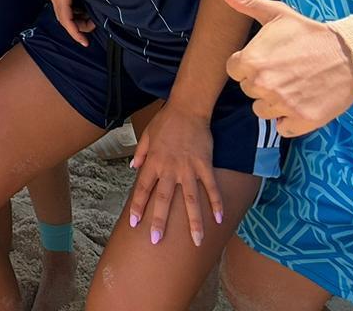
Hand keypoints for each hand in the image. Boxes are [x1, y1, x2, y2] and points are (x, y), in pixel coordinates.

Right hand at [49, 0, 95, 45]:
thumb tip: (99, 17)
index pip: (65, 18)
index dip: (75, 33)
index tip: (85, 43)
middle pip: (63, 16)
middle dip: (79, 25)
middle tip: (94, 25)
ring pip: (64, 8)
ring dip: (78, 15)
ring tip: (92, 14)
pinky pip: (64, 0)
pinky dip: (75, 6)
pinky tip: (85, 4)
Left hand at [126, 102, 220, 246]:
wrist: (187, 109)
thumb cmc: (165, 122)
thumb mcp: (146, 136)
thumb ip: (140, 153)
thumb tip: (133, 168)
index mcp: (153, 163)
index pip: (142, 189)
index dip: (138, 207)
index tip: (134, 223)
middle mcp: (169, 169)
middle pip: (163, 200)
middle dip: (159, 221)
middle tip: (156, 240)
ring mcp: (188, 169)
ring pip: (190, 200)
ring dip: (193, 222)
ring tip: (196, 241)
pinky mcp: (204, 165)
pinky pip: (211, 187)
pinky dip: (215, 203)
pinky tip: (219, 219)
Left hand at [221, 0, 352, 135]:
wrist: (351, 54)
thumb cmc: (309, 33)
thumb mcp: (276, 14)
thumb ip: (244, 1)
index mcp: (251, 61)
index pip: (235, 71)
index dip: (249, 64)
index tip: (269, 58)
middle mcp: (263, 86)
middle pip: (249, 90)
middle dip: (263, 81)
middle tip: (286, 69)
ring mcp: (283, 105)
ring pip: (263, 110)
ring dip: (275, 102)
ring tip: (295, 84)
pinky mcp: (303, 121)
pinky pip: (283, 128)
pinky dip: (291, 120)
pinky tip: (302, 102)